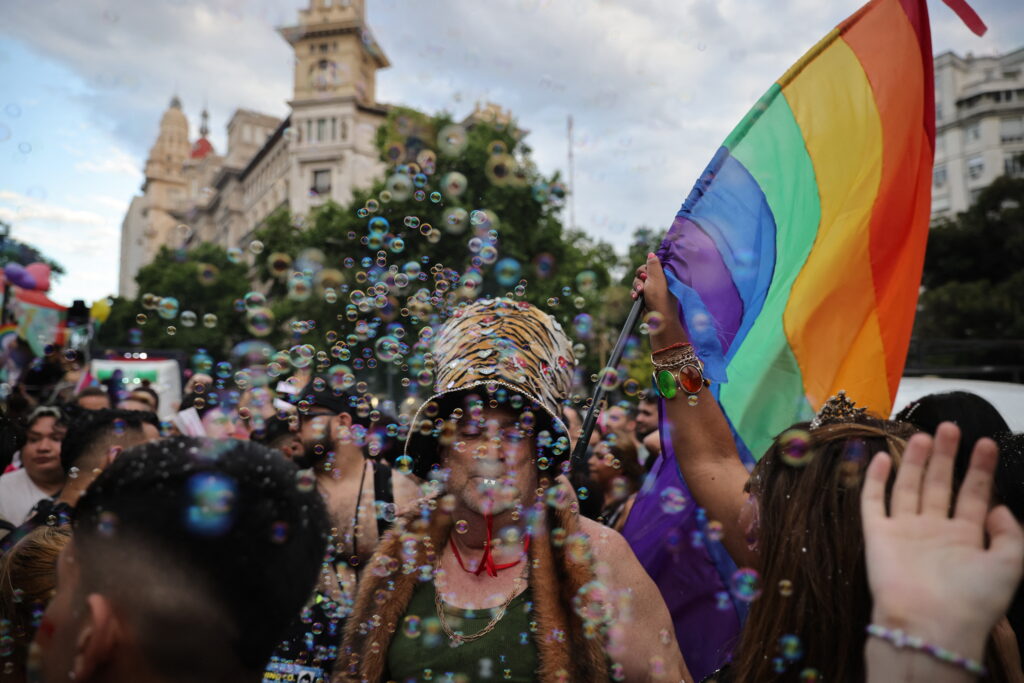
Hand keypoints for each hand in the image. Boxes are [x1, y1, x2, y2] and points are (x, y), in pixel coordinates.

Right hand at [631, 252, 687, 345]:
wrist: (657, 318)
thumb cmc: (659, 298)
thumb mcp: (656, 278)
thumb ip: (653, 265)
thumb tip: (652, 253)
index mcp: (664, 275)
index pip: (652, 264)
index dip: (646, 268)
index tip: (645, 274)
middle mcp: (658, 281)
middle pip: (643, 272)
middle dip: (640, 278)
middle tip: (643, 283)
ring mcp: (651, 290)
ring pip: (638, 281)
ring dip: (636, 286)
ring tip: (639, 293)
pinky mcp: (645, 297)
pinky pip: (636, 291)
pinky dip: (635, 294)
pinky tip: (636, 298)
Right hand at [861, 423, 1023, 660]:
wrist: (930, 624)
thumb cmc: (973, 598)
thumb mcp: (1010, 565)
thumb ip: (1010, 534)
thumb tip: (998, 507)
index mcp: (966, 539)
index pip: (973, 495)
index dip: (980, 469)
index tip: (986, 443)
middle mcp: (934, 531)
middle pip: (939, 485)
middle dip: (946, 456)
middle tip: (950, 428)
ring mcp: (905, 532)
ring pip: (908, 488)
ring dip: (914, 461)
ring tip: (923, 435)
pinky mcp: (878, 535)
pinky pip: (873, 502)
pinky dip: (876, 480)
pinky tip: (882, 459)